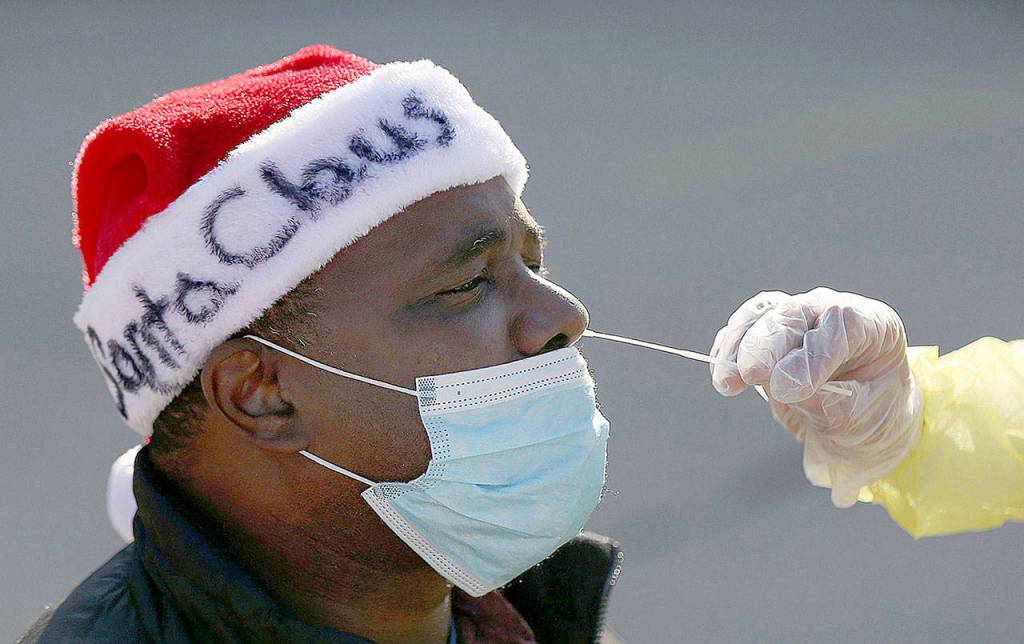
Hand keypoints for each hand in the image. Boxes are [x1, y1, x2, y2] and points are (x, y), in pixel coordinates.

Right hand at [709, 287, 921, 506]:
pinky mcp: (765, 335)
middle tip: (752, 375)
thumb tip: (785, 387)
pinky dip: (727, 352)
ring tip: (727, 382)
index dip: (813, 352)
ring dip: (739, 347)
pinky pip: (741, 331)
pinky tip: (722, 376)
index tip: (789, 388)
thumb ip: (830, 403)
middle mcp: (830, 313)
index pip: (841, 324)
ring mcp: (796, 320)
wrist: (858, 427)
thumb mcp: (864, 419)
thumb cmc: (870, 417)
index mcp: (872, 326)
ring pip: (761, 316)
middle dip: (767, 345)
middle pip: (793, 314)